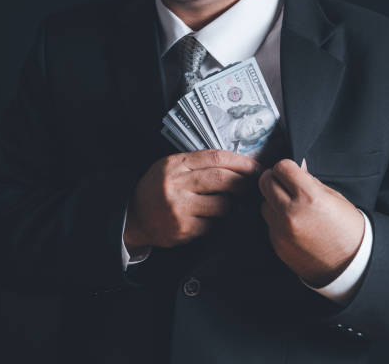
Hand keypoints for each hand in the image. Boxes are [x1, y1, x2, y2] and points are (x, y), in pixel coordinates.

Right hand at [124, 150, 261, 249]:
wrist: (134, 216)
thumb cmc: (157, 189)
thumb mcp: (170, 167)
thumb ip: (196, 163)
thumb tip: (236, 165)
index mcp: (174, 165)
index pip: (215, 158)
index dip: (240, 162)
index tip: (254, 166)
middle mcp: (176, 185)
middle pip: (222, 179)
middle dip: (243, 182)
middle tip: (252, 185)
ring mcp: (179, 208)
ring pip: (222, 205)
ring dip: (231, 204)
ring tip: (227, 203)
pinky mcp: (184, 229)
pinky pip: (213, 224)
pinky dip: (216, 221)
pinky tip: (209, 217)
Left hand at [258, 159, 364, 286]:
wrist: (350, 265)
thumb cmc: (347, 230)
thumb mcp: (334, 198)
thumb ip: (310, 182)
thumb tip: (296, 169)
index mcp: (310, 198)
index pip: (282, 168)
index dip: (285, 167)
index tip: (289, 171)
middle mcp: (291, 213)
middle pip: (265, 182)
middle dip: (273, 179)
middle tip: (283, 183)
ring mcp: (281, 230)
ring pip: (264, 203)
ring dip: (273, 201)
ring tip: (291, 206)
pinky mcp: (276, 243)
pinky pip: (269, 223)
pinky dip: (276, 220)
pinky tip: (293, 224)